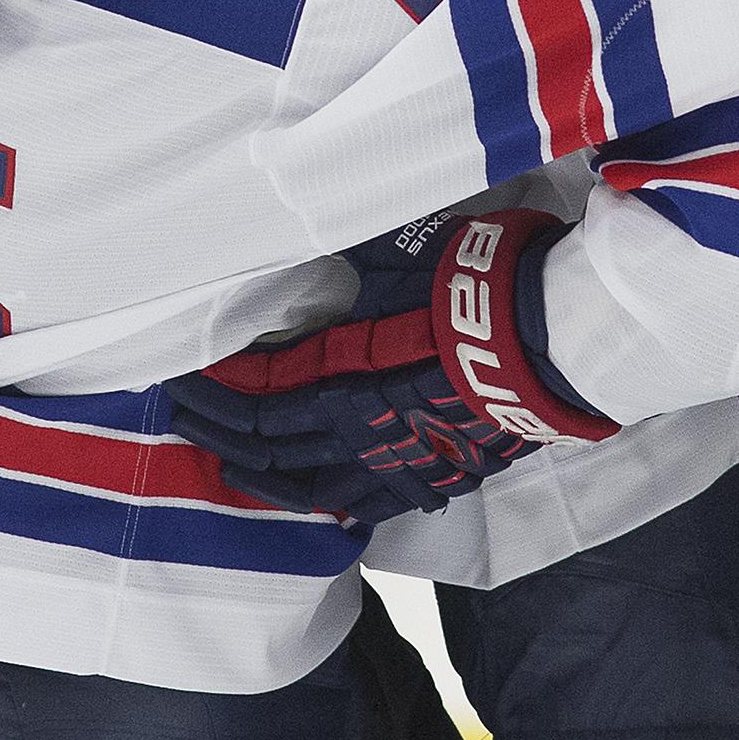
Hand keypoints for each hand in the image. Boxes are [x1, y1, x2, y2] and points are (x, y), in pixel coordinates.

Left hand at [169, 208, 606, 524]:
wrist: (554, 338)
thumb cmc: (479, 289)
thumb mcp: (401, 257)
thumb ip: (346, 260)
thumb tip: (308, 233)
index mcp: (339, 374)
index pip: (255, 389)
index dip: (214, 385)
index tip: (184, 375)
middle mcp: (353, 429)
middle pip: (265, 443)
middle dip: (218, 429)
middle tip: (184, 418)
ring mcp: (392, 463)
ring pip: (306, 486)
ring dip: (259, 476)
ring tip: (227, 467)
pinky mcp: (431, 479)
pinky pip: (363, 507)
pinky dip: (325, 505)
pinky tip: (313, 502)